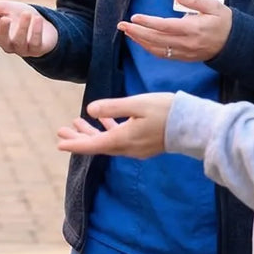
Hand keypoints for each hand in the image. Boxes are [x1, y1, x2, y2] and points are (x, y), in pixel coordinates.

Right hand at [0, 0, 57, 56]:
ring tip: (27, 13)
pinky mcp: (37, 50)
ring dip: (23, 27)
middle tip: (5, 18)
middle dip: (3, 31)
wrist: (44, 24)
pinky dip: (36, 31)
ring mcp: (23, 49)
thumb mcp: (7, 8)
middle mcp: (8, 44)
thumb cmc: (20, 17)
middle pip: (2, 41)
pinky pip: (35, 43)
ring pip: (19, 42)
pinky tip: (37, 19)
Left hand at [56, 93, 173, 157]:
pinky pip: (119, 138)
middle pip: (97, 145)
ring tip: (75, 123)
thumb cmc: (167, 111)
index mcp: (123, 139)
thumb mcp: (137, 105)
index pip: (93, 145)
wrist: (195, 125)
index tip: (59, 143)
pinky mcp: (144, 143)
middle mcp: (128, 148)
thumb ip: (112, 107)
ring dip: (91, 133)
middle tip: (61, 130)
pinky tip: (102, 121)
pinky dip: (108, 130)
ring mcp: (136, 147)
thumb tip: (89, 110)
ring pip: (107, 141)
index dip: (75, 144)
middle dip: (78, 138)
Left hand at [119, 0, 232, 62]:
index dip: (148, 23)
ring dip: (139, 41)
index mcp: (194, 29)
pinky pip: (162, 54)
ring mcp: (184, 52)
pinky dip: (148, 48)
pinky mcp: (183, 58)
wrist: (235, 44)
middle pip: (156, 39)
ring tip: (127, 31)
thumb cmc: (224, 22)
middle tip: (121, 25)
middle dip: (137, 32)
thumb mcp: (214, 6)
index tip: (135, 17)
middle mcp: (187, 43)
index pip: (165, 26)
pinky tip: (140, 41)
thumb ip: (195, 0)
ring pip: (157, 49)